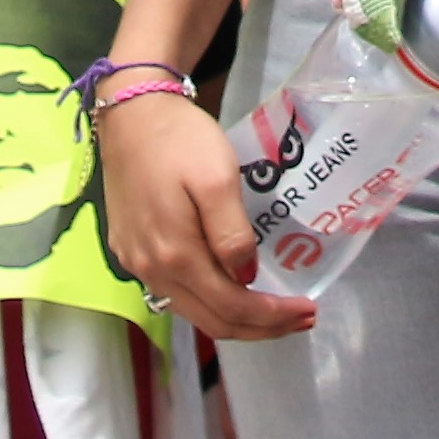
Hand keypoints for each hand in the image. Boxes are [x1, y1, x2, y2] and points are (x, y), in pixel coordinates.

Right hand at [95, 86, 318, 339]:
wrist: (130, 111)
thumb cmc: (179, 139)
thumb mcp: (217, 179)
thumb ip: (232, 235)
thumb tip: (245, 278)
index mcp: (175, 255)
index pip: (231, 308)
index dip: (273, 317)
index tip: (308, 310)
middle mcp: (151, 270)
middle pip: (213, 321)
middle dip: (261, 327)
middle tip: (300, 317)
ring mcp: (136, 262)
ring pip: (192, 311)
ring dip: (236, 318)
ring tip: (274, 309)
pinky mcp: (130, 249)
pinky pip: (175, 293)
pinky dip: (210, 301)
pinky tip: (232, 286)